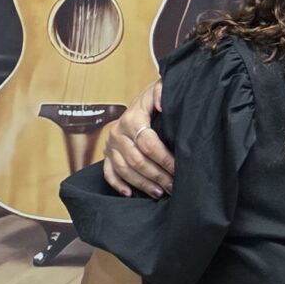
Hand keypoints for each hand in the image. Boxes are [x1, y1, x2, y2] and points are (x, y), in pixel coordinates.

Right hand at [100, 82, 174, 196]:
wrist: (139, 101)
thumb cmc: (153, 100)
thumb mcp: (160, 89)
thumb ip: (161, 92)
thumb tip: (162, 103)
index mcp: (132, 118)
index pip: (148, 144)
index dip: (164, 159)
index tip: (178, 169)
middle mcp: (118, 132)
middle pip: (137, 160)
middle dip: (157, 176)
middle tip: (172, 186)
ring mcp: (110, 145)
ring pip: (124, 170)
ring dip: (142, 184)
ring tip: (159, 193)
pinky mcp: (106, 154)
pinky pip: (108, 173)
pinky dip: (118, 185)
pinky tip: (130, 194)